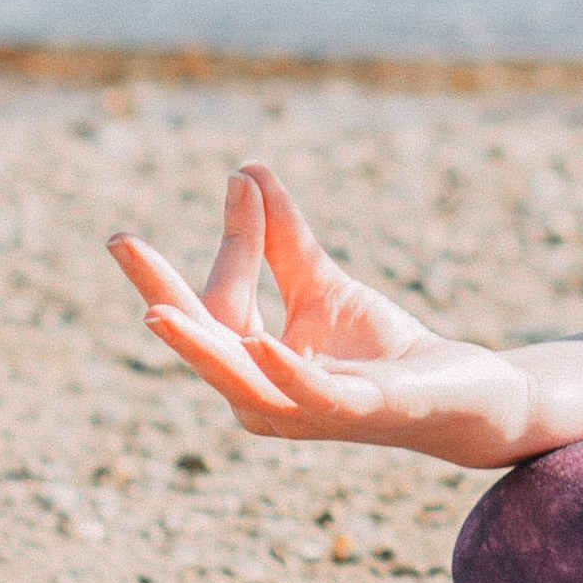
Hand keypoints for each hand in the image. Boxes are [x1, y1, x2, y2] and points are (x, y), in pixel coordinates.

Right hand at [106, 164, 551, 469]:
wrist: (461, 395)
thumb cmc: (381, 350)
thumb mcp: (324, 286)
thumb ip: (283, 241)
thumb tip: (248, 169)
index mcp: (250, 368)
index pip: (218, 301)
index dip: (231, 240)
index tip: (241, 178)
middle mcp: (264, 399)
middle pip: (206, 340)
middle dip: (161, 291)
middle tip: (120, 240)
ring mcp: (306, 413)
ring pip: (241, 380)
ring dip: (198, 345)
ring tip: (157, 311)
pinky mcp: (357, 413)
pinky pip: (311, 396)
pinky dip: (285, 372)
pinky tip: (264, 344)